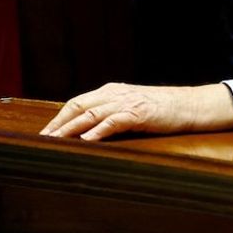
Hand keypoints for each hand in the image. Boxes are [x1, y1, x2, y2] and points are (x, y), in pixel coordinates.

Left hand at [39, 82, 232, 141]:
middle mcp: (115, 94)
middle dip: (58, 124)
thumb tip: (85, 130)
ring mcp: (128, 102)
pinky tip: (88, 140)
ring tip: (56, 141)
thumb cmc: (162, 109)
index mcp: (111, 91)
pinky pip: (115, 121)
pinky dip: (99, 130)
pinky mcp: (140, 113)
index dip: (58, 118)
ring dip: (71, 129)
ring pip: (91, 114)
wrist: (191, 105)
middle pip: (78, 106)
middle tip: (42, 140)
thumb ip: (111, 112)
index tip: (44, 133)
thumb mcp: (132, 106)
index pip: (77, 103)